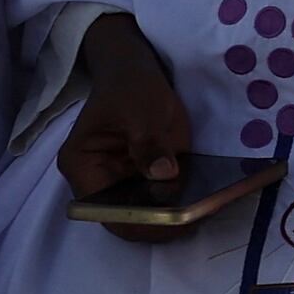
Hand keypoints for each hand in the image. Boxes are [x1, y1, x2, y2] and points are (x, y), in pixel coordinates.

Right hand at [57, 14, 196, 211]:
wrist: (138, 70)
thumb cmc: (129, 86)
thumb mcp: (141, 110)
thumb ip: (149, 143)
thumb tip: (164, 175)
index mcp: (83, 168)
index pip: (106, 212)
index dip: (139, 223)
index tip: (173, 221)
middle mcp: (100, 183)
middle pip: (129, 219)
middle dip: (163, 223)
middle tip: (199, 217)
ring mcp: (126, 183)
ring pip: (150, 214)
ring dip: (178, 216)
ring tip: (209, 210)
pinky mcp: (149, 179)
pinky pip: (167, 200)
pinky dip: (186, 202)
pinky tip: (209, 201)